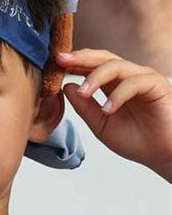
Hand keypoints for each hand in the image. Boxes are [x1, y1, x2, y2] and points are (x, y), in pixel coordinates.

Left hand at [56, 49, 171, 180]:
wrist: (164, 157)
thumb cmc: (137, 141)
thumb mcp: (101, 124)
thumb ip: (84, 107)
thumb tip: (66, 87)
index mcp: (112, 83)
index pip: (90, 65)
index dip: (72, 63)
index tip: (52, 63)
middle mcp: (127, 75)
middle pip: (101, 57)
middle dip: (79, 57)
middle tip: (61, 60)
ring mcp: (142, 77)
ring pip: (116, 66)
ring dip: (96, 77)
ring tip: (84, 91)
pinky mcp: (157, 85)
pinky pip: (134, 83)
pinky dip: (119, 95)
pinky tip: (108, 109)